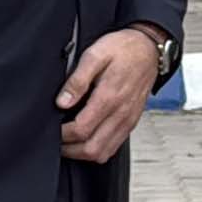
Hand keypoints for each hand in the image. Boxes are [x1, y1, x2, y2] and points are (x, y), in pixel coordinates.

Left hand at [59, 27, 161, 164]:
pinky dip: (97, 149)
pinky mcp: (131, 122)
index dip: (62, 135)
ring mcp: (128, 120)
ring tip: (68, 142)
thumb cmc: (122, 49)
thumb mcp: (95, 55)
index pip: (81, 130)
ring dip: (82, 153)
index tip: (52, 129)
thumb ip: (77, 80)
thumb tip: (62, 102)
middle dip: (70, 150)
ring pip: (103, 153)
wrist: (149, 48)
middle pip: (92, 149)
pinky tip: (86, 138)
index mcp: (109, 97)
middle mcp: (121, 113)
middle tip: (57, 140)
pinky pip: (113, 147)